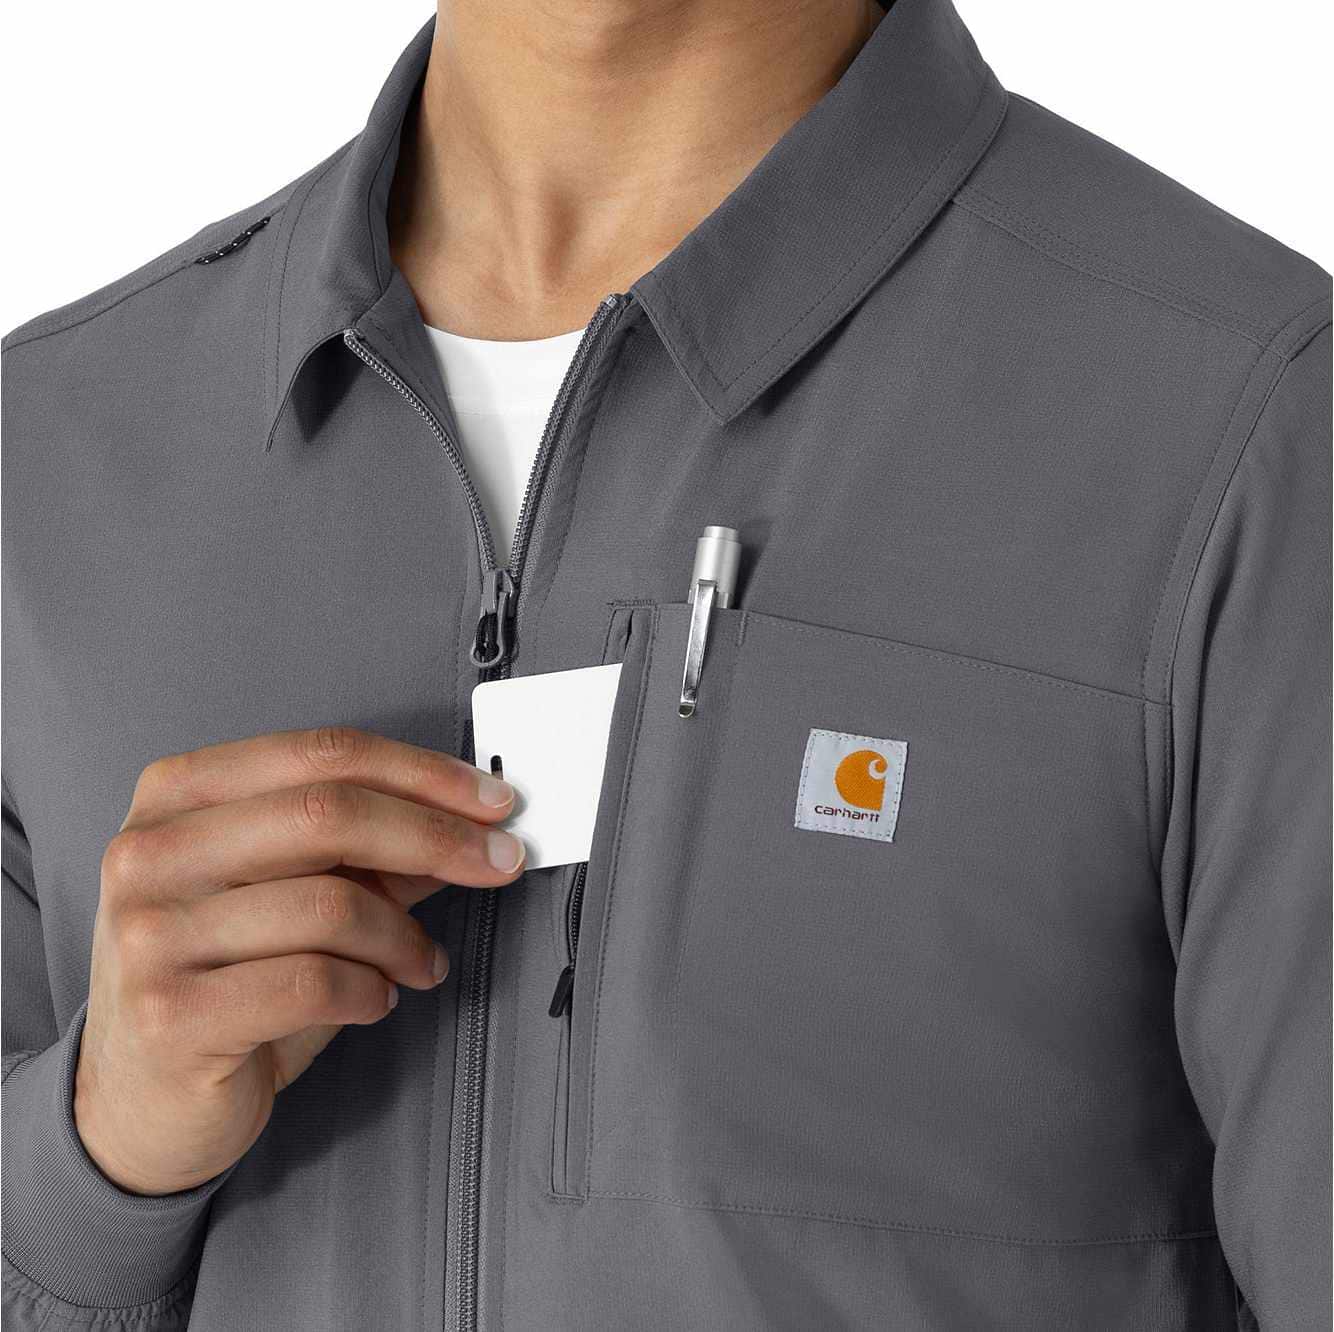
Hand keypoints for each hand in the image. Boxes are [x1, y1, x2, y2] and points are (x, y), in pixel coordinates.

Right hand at [75, 726, 523, 1195]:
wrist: (137, 1101)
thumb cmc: (223, 978)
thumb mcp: (290, 893)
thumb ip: (368, 852)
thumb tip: (470, 823)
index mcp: (178, 796)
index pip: (322, 755)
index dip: (422, 773)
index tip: (491, 801)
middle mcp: (149, 852)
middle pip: (328, 813)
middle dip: (436, 836)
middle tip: (499, 862)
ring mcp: (150, 933)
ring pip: (330, 904)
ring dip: (405, 936)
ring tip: (421, 962)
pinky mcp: (168, 1014)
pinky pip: (314, 982)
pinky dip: (370, 990)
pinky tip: (375, 999)